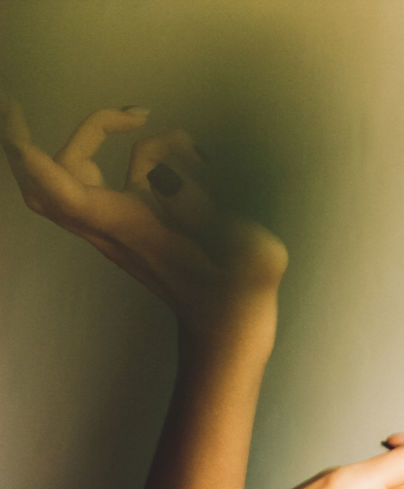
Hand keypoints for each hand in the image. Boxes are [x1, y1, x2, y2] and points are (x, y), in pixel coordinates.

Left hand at [1, 99, 285, 342]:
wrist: (227, 335)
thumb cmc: (238, 301)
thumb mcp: (246, 253)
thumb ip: (201, 208)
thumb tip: (162, 174)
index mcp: (132, 232)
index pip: (62, 192)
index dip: (32, 158)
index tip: (13, 120)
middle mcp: (114, 229)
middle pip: (43, 185)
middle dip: (24, 141)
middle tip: (18, 103)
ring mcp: (120, 228)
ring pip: (70, 178)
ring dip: (90, 140)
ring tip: (138, 117)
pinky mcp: (135, 226)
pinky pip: (116, 182)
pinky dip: (136, 156)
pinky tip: (182, 151)